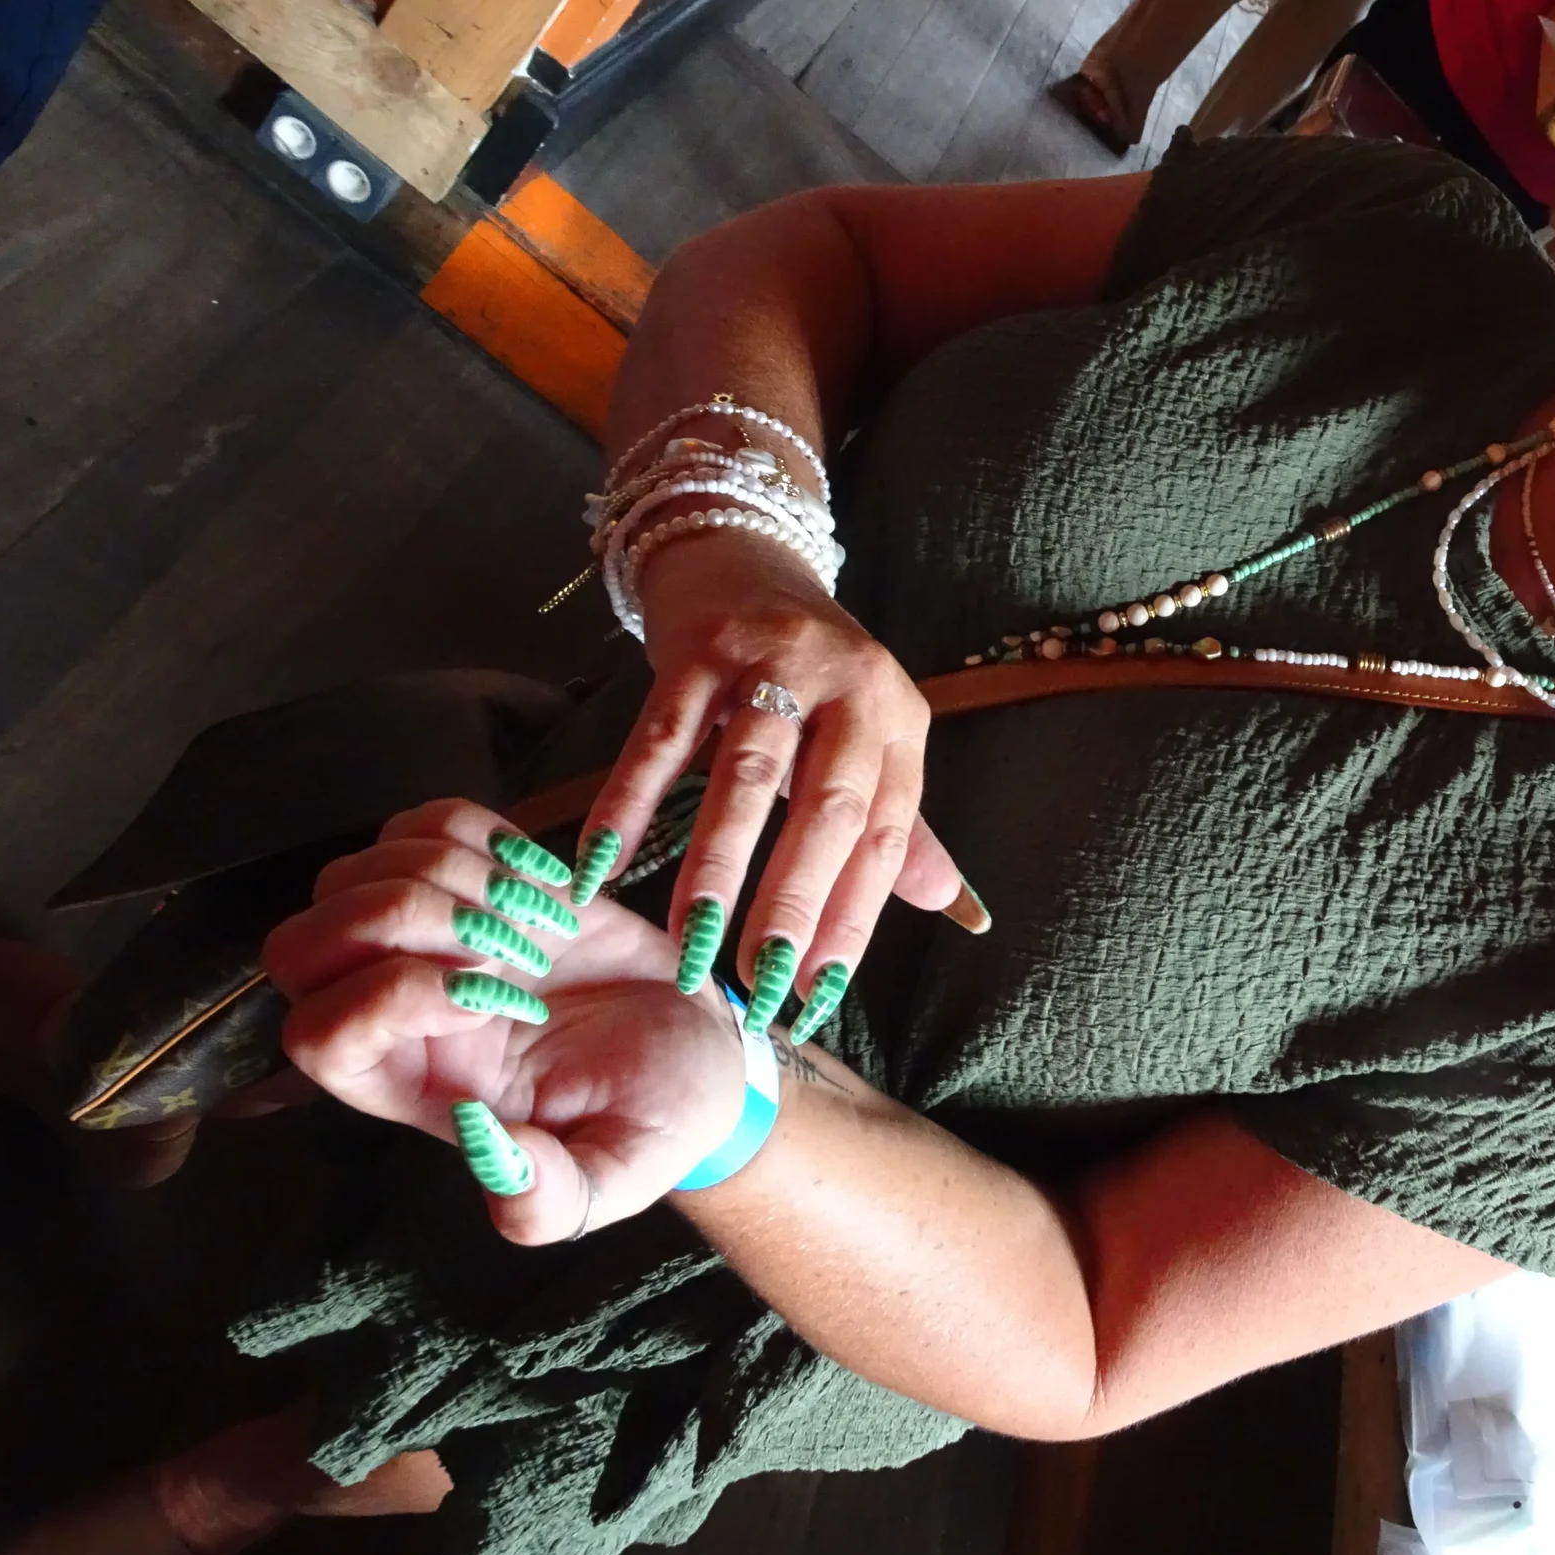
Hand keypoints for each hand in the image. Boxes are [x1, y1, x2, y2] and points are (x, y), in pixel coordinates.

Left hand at [261, 799, 749, 1243]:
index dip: (391, 998)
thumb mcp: (615, 1177)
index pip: (319, 1033)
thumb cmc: (655, 1120)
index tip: (497, 1000)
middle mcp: (392, 1013)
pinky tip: (542, 882)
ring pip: (353, 873)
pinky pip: (423, 822)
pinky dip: (479, 833)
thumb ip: (547, 1200)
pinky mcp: (473, 879)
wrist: (701, 1053)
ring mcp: (425, 939)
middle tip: (506, 942)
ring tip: (536, 919)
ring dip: (449, 873)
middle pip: (299, 946)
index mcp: (409, 1087)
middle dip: (399, 919)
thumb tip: (476, 1141)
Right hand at [583, 529, 965, 1026]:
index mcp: (898, 724)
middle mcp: (850, 689)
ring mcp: (774, 662)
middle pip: (825, 811)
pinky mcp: (701, 647)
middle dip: (792, 906)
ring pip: (745, 778)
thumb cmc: (811, 677)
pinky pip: (660, 739)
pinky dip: (628, 805)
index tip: (816, 994)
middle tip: (757, 986)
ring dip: (717, 869)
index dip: (853, 920)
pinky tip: (601, 866)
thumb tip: (952, 907)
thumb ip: (899, 826)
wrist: (744, 559)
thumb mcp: (867, 741)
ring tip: (690, 944)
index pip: (883, 838)